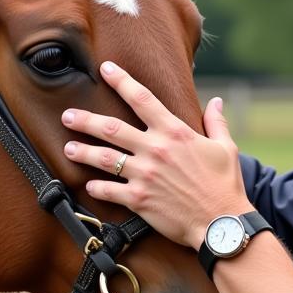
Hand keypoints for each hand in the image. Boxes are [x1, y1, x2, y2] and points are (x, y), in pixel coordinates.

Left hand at [61, 61, 251, 247]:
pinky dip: (97, 188)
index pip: (142, 98)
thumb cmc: (225, 185)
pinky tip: (89, 185)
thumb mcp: (225, 148)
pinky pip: (109, 191)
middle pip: (111, 128)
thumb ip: (216, 123)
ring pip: (104, 158)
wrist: (221, 223)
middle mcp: (155, 149)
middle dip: (85, 120)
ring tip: (68, 148)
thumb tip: (215, 101)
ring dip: (83, 152)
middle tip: (67, 116)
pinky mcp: (139, 199)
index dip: (121, 81)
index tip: (105, 69)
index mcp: (174, 132)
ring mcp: (144, 175)